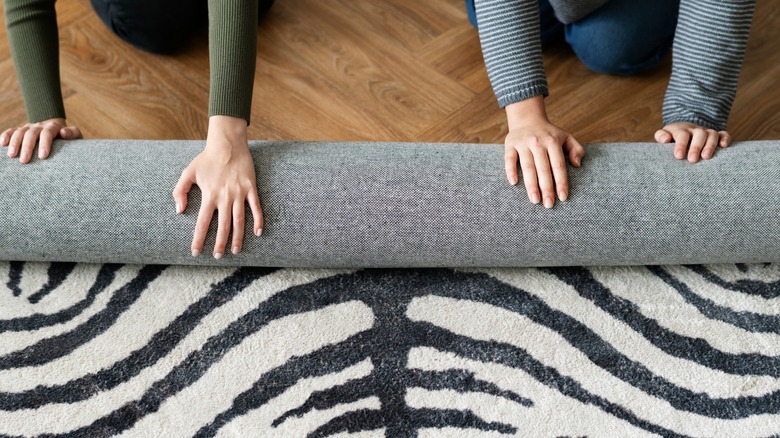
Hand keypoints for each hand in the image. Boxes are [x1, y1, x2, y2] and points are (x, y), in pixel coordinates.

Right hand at [1, 118, 81, 162]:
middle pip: (31, 133)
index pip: (48, 133)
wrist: (59, 129)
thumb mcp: (76, 135)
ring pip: (20, 132)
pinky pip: (12, 130)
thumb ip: (73, 133)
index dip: (45, 144)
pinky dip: (6, 135)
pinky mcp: (22, 130)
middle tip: (24, 161)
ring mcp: (29, 127)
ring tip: (11, 156)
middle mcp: (40, 126)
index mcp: (53, 127)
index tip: (43, 157)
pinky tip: (2, 143)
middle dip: (27, 147)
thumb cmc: (69, 137)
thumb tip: (63, 133)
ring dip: (15, 143)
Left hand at [172, 115, 263, 258]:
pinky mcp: (251, 189)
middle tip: (218, 256)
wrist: (227, 144)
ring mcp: (239, 193)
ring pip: (239, 221)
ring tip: (236, 250)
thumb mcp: (188, 172)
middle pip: (223, 226)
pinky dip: (258, 221)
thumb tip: (179, 211)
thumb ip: (179, 192)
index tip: (196, 252)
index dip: (199, 239)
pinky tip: (258, 233)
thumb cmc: (206, 158)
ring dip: (238, 237)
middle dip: (220, 244)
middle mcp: (224, 197)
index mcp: (209, 195)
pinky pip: (256, 208)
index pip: (203, 222)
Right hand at [504, 96, 584, 207]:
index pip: (558, 165)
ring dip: (531, 184)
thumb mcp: (566, 136)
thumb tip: (577, 165)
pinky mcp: (510, 145)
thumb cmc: (548, 133)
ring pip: (527, 166)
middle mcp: (538, 142)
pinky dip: (510, 170)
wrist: (527, 118)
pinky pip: (509, 159)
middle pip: (543, 169)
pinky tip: (514, 183)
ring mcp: (523, 144)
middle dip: (546, 188)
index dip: (561, 182)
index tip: (563, 197)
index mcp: (553, 141)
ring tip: (535, 200)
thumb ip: (576, 149)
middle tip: (548, 205)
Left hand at [654, 122, 730, 162]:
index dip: (681, 145)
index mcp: (681, 130)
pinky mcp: (716, 136)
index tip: (678, 156)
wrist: (684, 130)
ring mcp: (707, 132)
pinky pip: (724, 134)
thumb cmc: (672, 138)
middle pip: (699, 134)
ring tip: (706, 157)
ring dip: (710, 145)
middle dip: (696, 147)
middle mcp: (695, 130)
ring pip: (712, 134)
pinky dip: (725, 138)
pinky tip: (724, 146)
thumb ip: (661, 136)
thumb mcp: (664, 134)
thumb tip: (665, 140)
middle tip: (692, 160)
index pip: (682, 135)